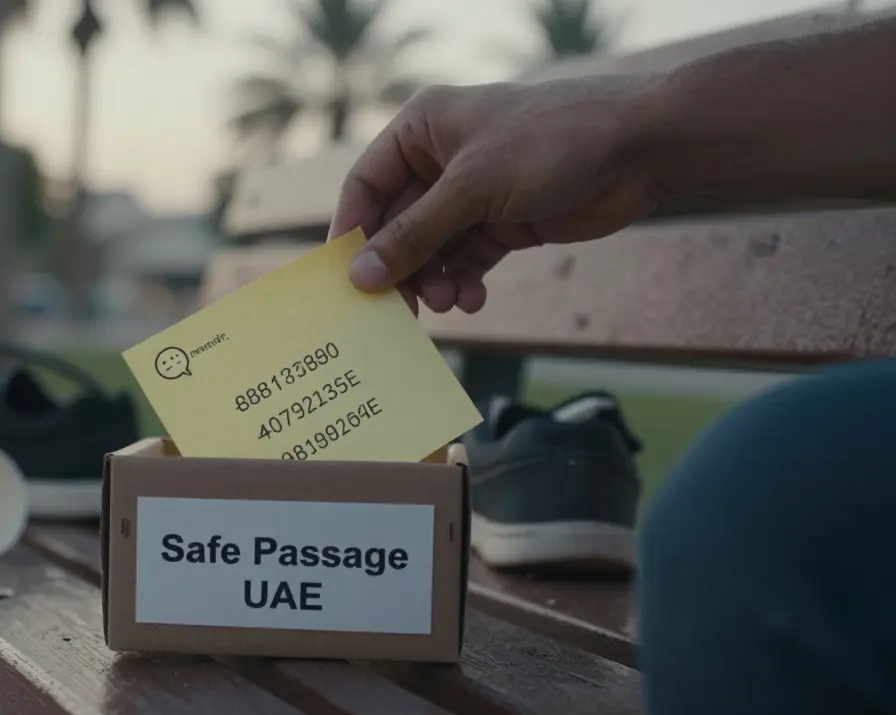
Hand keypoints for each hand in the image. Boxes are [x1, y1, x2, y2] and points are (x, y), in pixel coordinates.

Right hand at [329, 77, 663, 314]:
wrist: (641, 148)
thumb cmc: (552, 143)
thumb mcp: (473, 189)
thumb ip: (414, 235)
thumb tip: (360, 276)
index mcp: (422, 129)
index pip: (366, 185)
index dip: (352, 232)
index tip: (346, 280)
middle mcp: (441, 159)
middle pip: (396, 225)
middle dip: (399, 267)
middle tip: (396, 312)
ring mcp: (473, 193)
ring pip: (431, 249)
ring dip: (434, 280)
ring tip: (448, 302)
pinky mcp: (503, 222)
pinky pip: (466, 260)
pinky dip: (465, 282)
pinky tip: (473, 299)